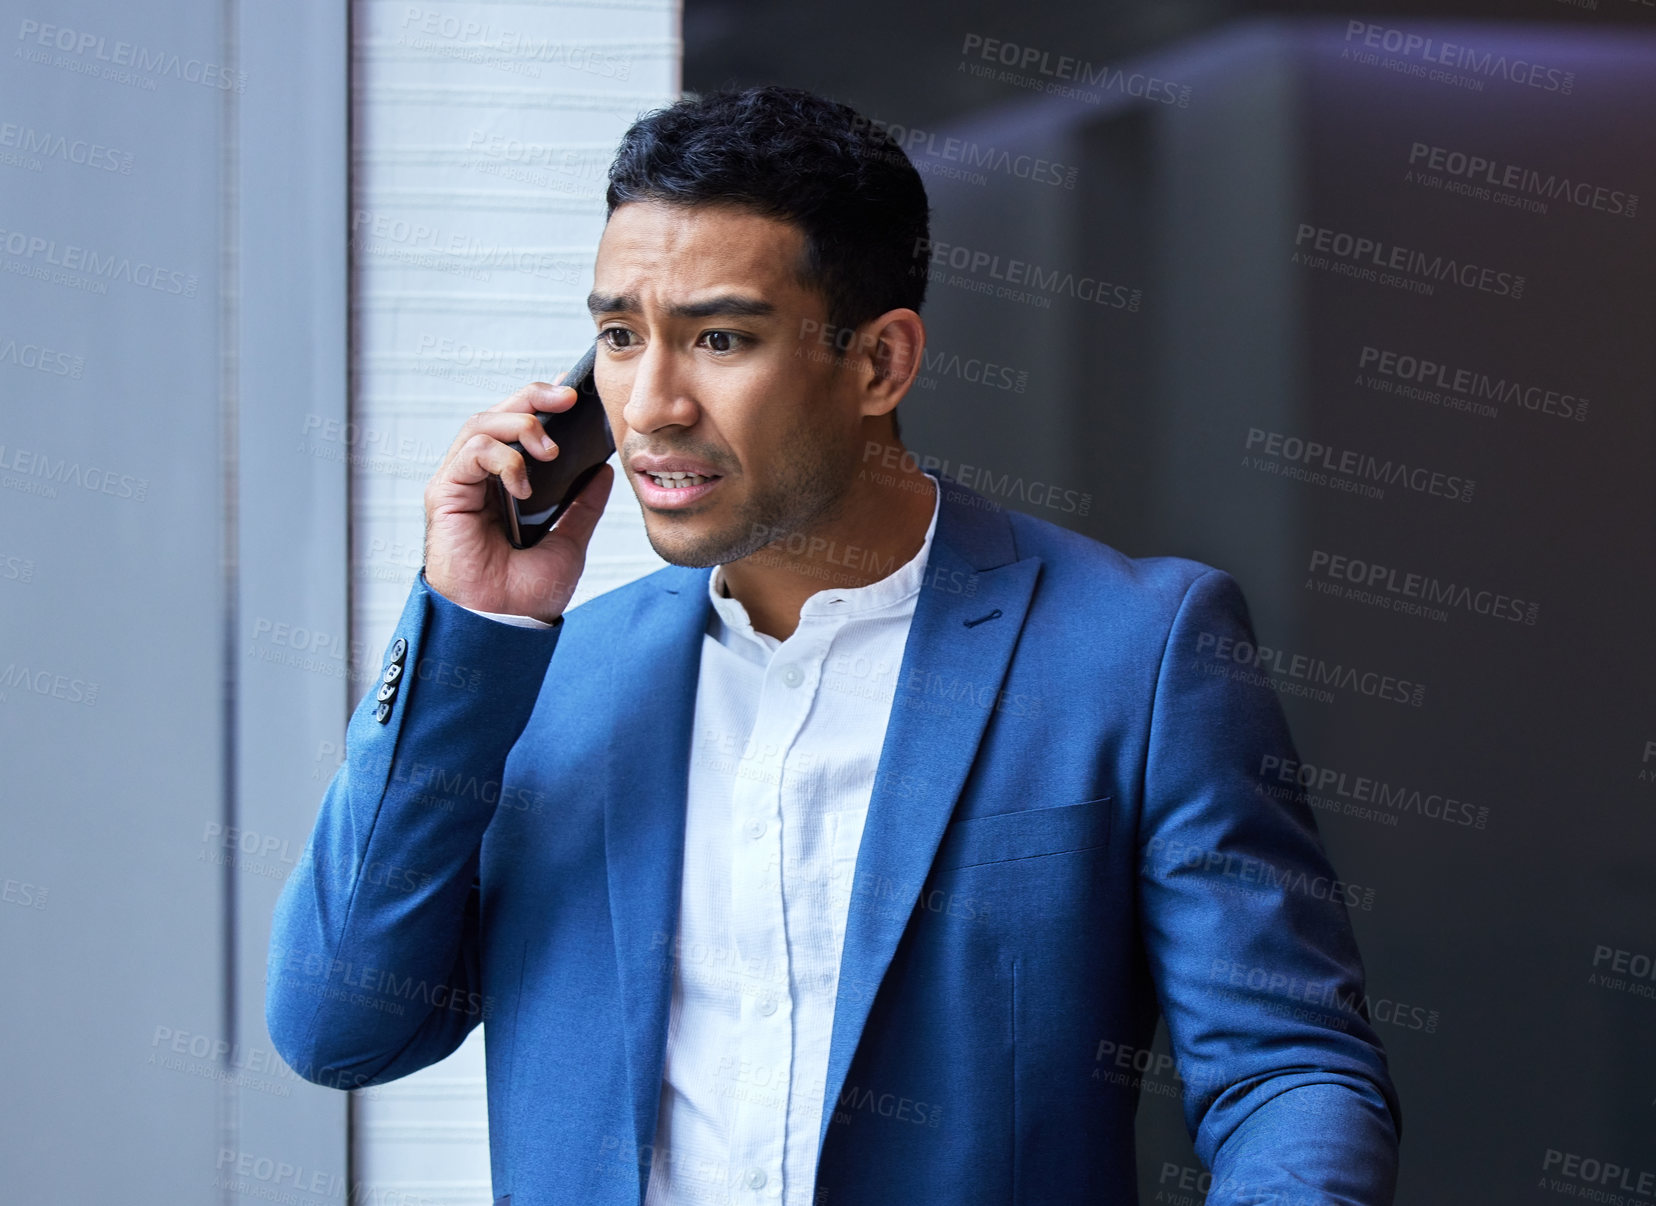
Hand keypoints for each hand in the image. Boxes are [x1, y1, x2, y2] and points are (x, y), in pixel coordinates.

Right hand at [422, 377, 613, 621]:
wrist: (504, 625)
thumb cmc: (524, 594)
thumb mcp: (569, 542)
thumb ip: (583, 506)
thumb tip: (602, 471)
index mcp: (507, 487)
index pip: (520, 429)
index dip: (542, 403)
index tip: (573, 394)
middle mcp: (481, 480)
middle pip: (499, 415)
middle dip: (534, 397)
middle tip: (568, 396)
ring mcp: (461, 484)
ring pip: (481, 424)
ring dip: (520, 425)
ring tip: (549, 450)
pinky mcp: (445, 494)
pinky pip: (470, 452)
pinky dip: (501, 457)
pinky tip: (522, 484)